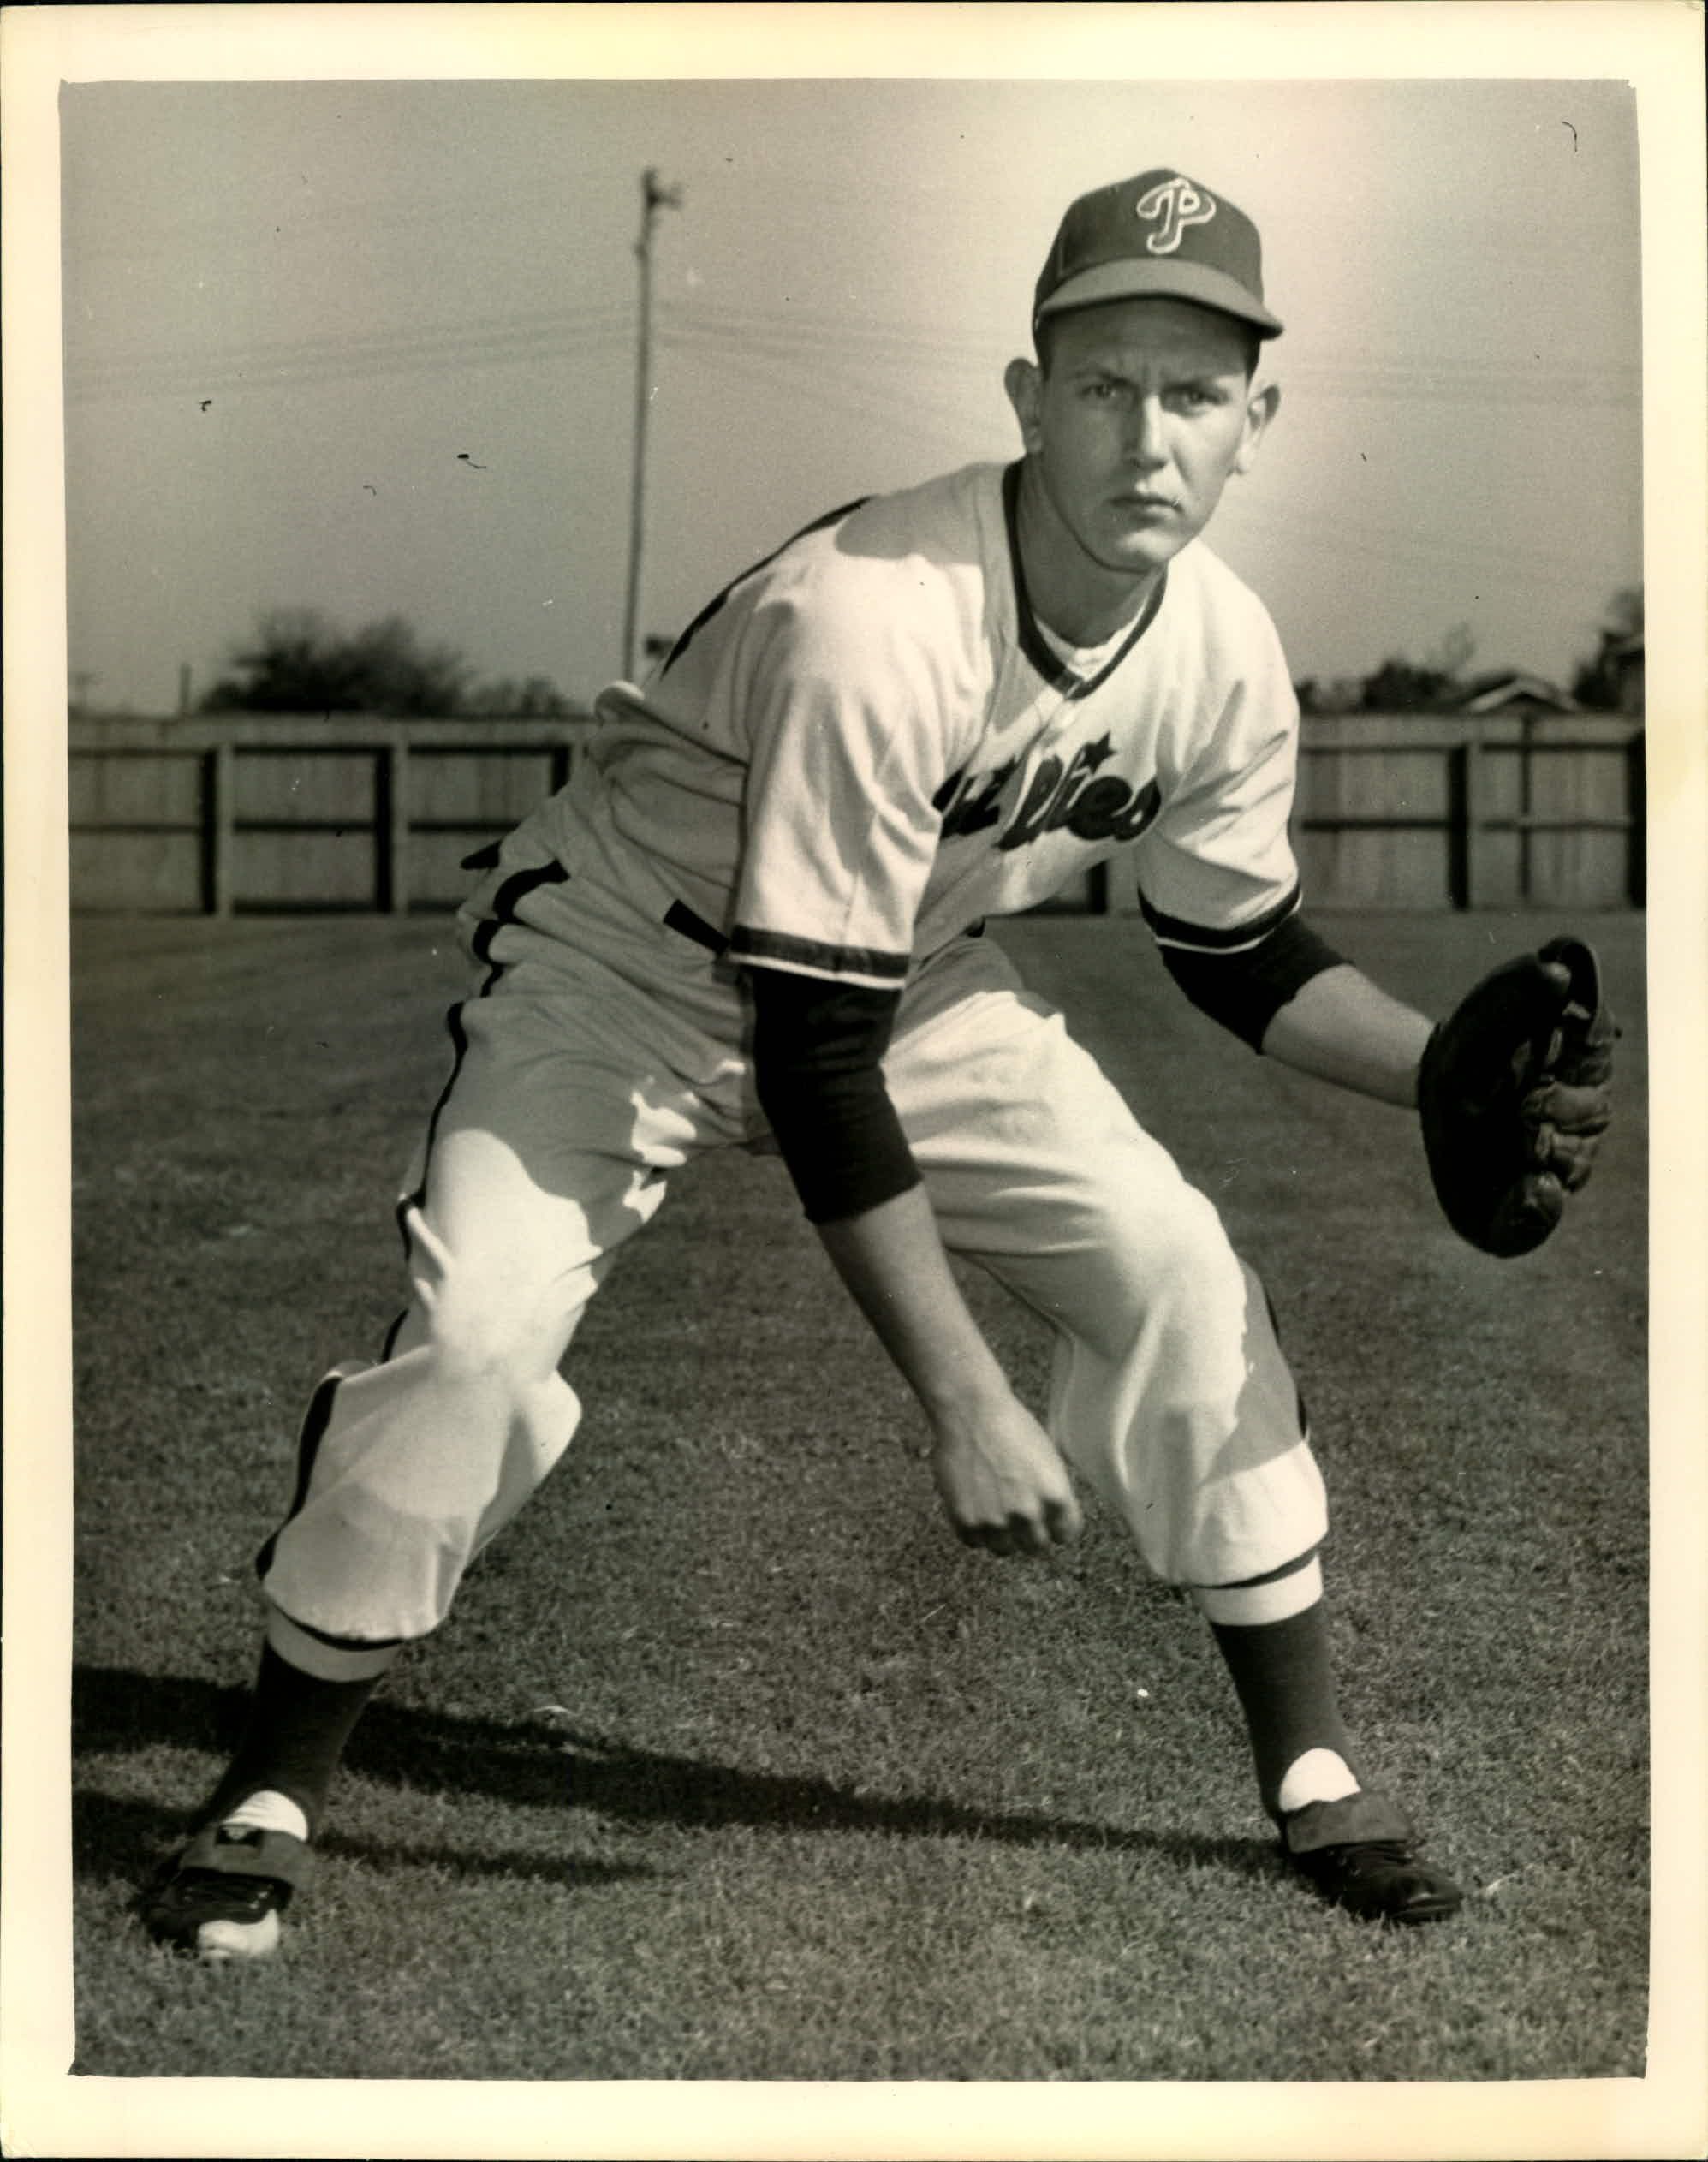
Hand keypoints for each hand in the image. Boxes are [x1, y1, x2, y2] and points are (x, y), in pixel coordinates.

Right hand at [927, 1391, 1082, 1556]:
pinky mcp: (966, 1521)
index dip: (1056, 1527)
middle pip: (1036, 1547)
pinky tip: (975, 1507)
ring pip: (1004, 1549)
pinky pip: (974, 1541)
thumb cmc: (1011, 1426)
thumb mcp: (1048, 1459)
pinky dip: (974, 1530)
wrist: (971, 1412)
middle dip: (1030, 1534)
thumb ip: (1051, 1494)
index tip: (1049, 1523)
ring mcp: (996, 1520)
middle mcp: (1029, 1514)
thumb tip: (1050, 1517)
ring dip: (1001, 1535)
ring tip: (993, 1511)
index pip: (1065, 1535)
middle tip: (1018, 1517)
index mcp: (1056, 1497)